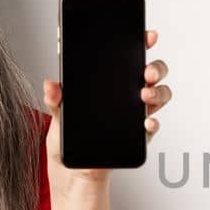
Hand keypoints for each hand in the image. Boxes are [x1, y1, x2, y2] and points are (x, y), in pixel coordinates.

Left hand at [42, 29, 172, 192]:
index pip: (130, 57)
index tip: (147, 35)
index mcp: (109, 83)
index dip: (142, 43)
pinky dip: (152, 122)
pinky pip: (153, 125)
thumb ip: (55, 99)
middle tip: (146, 71)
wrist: (73, 173)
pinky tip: (145, 122)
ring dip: (158, 92)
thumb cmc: (67, 141)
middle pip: (152, 74)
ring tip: (145, 95)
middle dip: (155, 67)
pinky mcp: (139, 136)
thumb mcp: (57, 116)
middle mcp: (127, 95)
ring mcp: (135, 114)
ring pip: (159, 95)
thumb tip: (51, 85)